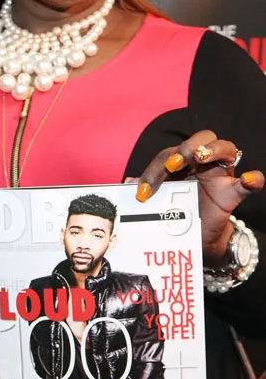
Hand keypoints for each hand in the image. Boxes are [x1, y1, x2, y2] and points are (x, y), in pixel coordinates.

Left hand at [130, 130, 263, 260]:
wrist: (194, 239)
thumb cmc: (176, 212)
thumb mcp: (157, 200)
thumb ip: (146, 187)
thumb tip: (127, 181)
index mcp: (182, 162)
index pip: (169, 153)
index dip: (154, 170)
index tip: (143, 192)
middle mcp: (203, 163)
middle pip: (201, 139)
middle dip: (185, 147)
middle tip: (173, 164)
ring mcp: (220, 176)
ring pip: (226, 149)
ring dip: (212, 149)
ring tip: (200, 157)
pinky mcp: (232, 194)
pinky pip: (248, 184)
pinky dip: (252, 179)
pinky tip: (248, 179)